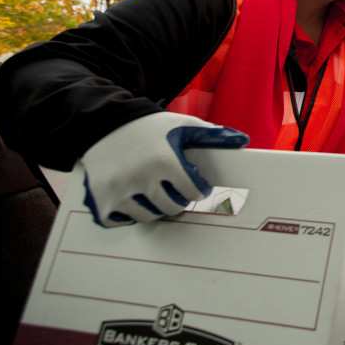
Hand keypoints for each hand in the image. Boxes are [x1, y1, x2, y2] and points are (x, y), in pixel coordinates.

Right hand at [81, 112, 248, 227]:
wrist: (103, 122)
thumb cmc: (148, 126)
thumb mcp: (183, 124)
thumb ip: (213, 134)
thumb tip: (242, 140)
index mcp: (164, 160)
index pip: (193, 192)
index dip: (197, 189)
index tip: (195, 185)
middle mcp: (141, 177)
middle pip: (172, 208)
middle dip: (178, 200)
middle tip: (175, 190)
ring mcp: (119, 191)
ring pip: (149, 216)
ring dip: (156, 208)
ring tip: (155, 192)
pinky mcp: (101, 200)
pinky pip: (122, 221)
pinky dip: (129, 214)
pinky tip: (134, 198)